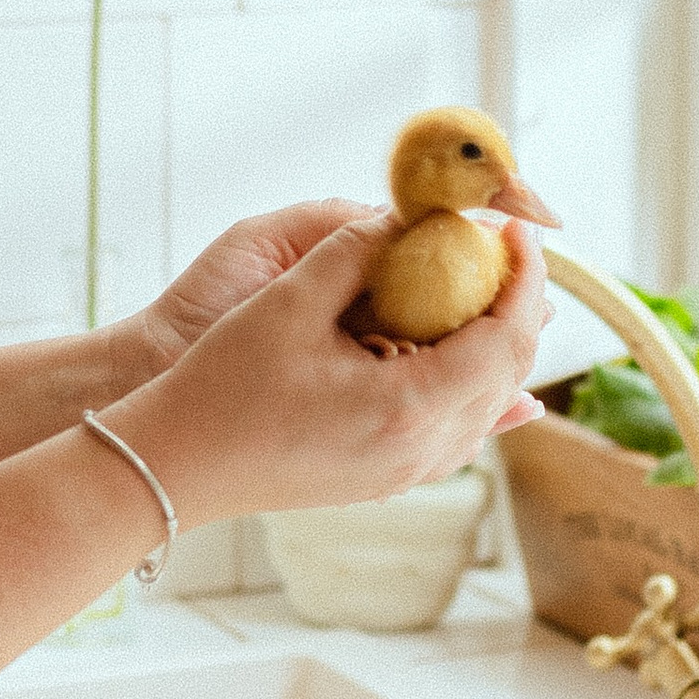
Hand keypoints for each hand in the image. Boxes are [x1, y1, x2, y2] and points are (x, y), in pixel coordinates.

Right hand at [114, 216, 547, 527]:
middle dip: (519, 308)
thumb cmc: (223, 387)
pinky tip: (490, 382)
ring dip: (499, 350)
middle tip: (509, 254)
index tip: (515, 232)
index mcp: (408, 406)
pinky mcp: (385, 479)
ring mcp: (405, 472)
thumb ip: (355, 249)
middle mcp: (420, 449)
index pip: (504, 337)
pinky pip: (458, 435)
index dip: (522, 277)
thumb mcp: (290, 300)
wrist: (176, 465)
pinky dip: (478, 395)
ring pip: (488, 409)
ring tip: (493, 296)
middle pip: (508, 374)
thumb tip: (405, 219)